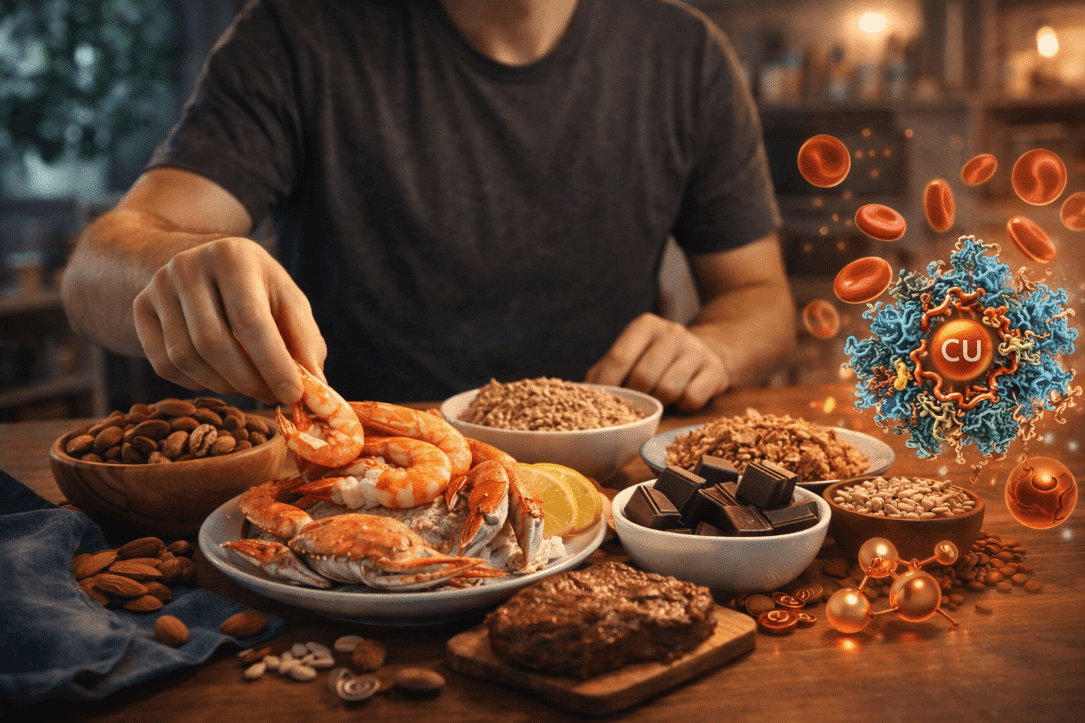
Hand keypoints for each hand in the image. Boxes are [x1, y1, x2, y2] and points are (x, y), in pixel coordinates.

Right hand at [132, 237, 326, 404]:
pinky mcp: (140, 308)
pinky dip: (195, 382)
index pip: (250, 319)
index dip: (273, 363)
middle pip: (213, 342)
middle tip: (272, 397)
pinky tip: (218, 377)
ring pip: (185, 356)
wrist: (203, 264)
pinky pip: (164, 363)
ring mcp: (158, 286)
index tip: (294, 395)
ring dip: (223, 384)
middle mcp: (188, 265)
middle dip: (248, 380)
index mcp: (233, 256)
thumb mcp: (287, 301)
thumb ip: (305, 341)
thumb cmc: (257, 289)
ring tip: (249, 386)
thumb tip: (316, 387)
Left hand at [585, 312, 729, 410]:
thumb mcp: (630, 354)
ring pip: (668, 390)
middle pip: (643, 378)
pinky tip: (681, 398)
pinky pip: (692, 399)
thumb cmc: (656, 359)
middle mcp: (672, 332)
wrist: (706, 351)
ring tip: (660, 398)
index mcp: (645, 325)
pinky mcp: (715, 370)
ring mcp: (696, 350)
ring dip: (661, 403)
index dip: (607, 386)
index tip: (600, 403)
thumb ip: (605, 370)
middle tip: (637, 403)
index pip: (619, 359)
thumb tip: (579, 392)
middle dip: (637, 397)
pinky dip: (683, 406)